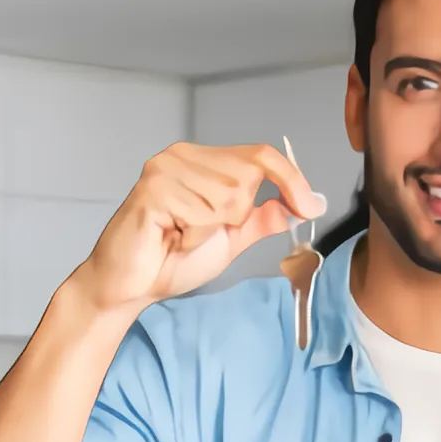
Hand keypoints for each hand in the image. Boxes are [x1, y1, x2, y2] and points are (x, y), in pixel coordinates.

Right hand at [71, 143, 325, 313]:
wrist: (128, 287)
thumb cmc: (170, 260)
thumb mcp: (230, 238)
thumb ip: (261, 218)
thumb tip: (304, 203)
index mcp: (201, 160)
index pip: (260, 154)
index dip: (291, 179)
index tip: (311, 207)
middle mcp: (182, 155)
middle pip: (246, 178)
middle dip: (234, 217)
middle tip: (199, 233)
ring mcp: (165, 169)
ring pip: (226, 199)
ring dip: (209, 230)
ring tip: (180, 236)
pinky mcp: (153, 190)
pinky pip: (200, 215)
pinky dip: (191, 237)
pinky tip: (169, 238)